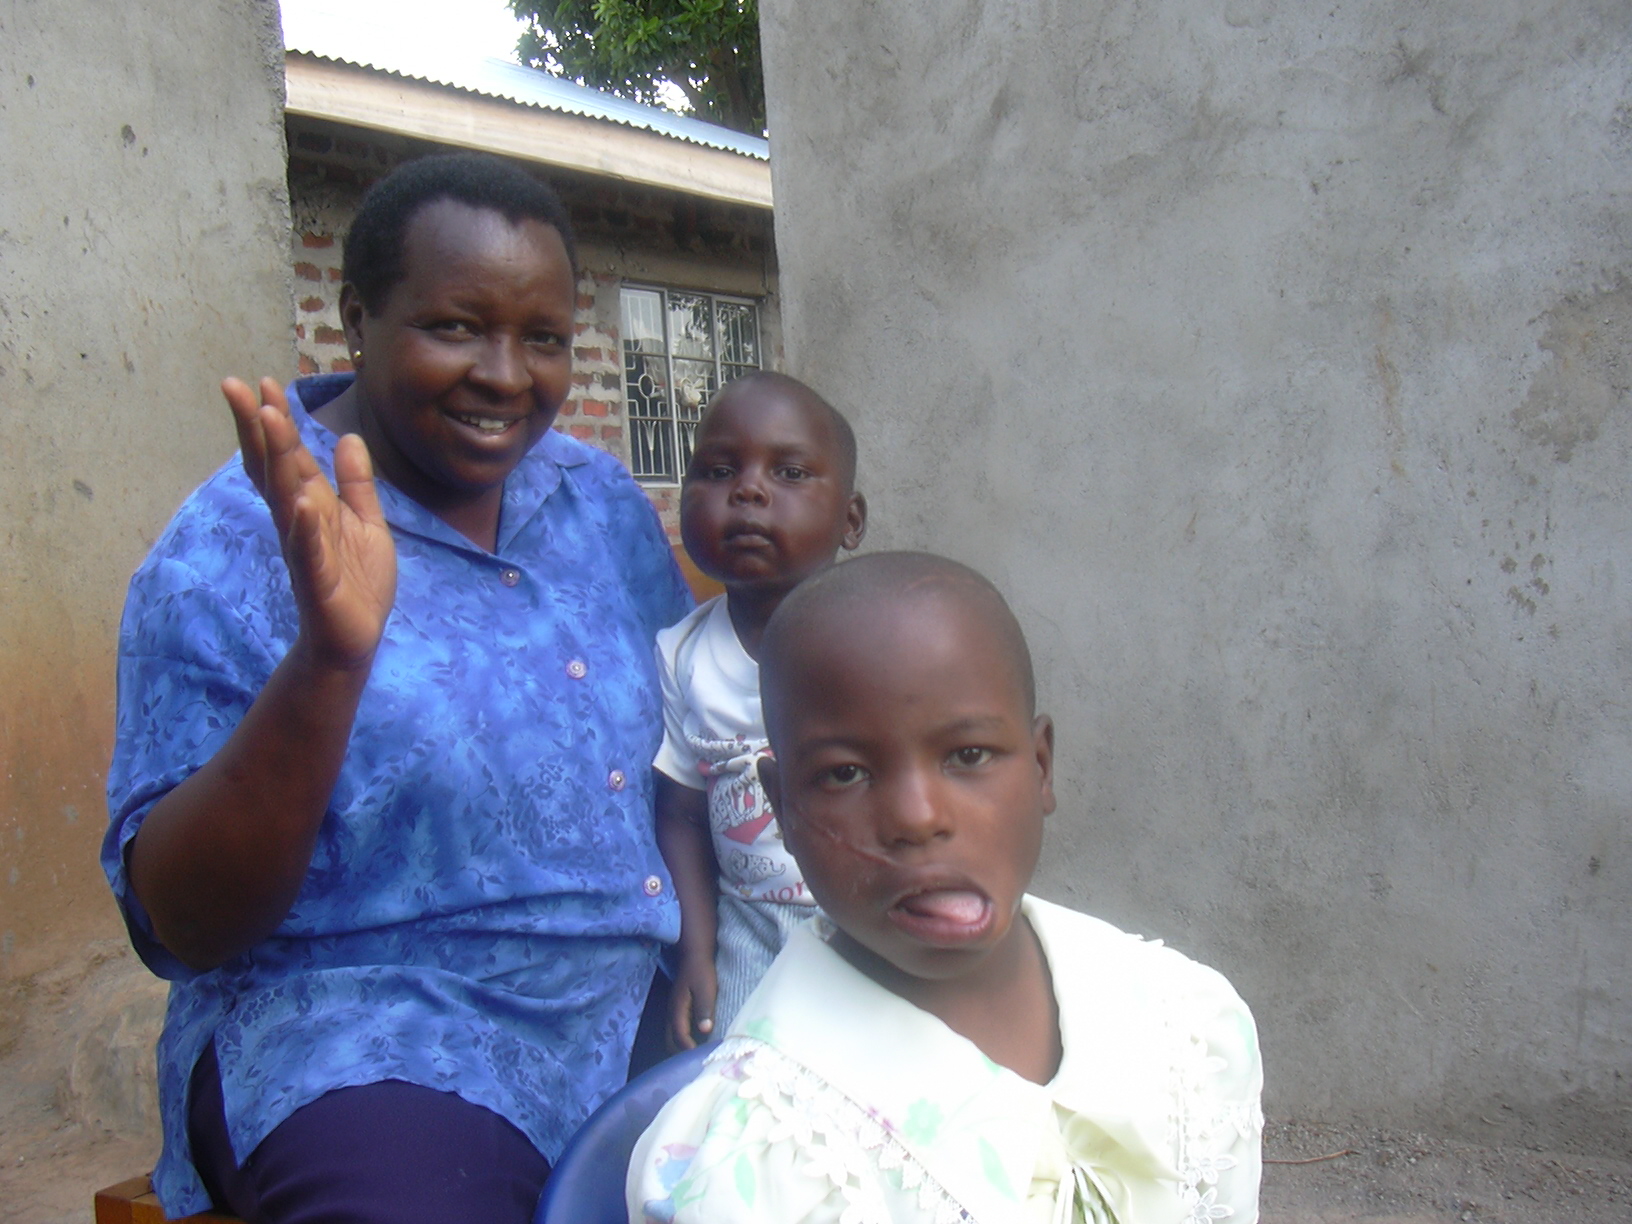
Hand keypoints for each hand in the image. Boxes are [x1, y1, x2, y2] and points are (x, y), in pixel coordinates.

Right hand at [222, 377, 396, 669]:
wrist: (355, 640)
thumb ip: (357, 483)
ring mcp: (305, 550)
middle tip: (238, 386)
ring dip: (277, 461)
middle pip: (274, 467)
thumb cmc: (357, 583)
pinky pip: (309, 552)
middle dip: (259, 428)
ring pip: (285, 499)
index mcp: (312, 506)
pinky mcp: (319, 581)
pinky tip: (302, 504)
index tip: (265, 383)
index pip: (288, 457)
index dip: (277, 422)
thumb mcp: (366, 523)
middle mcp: (300, 522)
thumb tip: (349, 438)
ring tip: (268, 420)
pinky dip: (306, 528)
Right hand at [669, 952, 718, 1050]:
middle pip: (670, 1041)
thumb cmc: (701, 972)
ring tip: (696, 1056)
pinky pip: (675, 1030)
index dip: (688, 1048)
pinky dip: (682, 1040)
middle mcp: (671, 1013)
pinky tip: (695, 1042)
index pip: (679, 1035)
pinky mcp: (677, 1010)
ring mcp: (673, 1011)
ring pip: (671, 1036)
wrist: (693, 956)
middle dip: (681, 1053)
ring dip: (681, 1048)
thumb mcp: (706, 989)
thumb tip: (705, 1030)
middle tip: (697, 1061)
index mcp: (678, 1009)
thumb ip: (704, 1009)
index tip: (699, 1058)